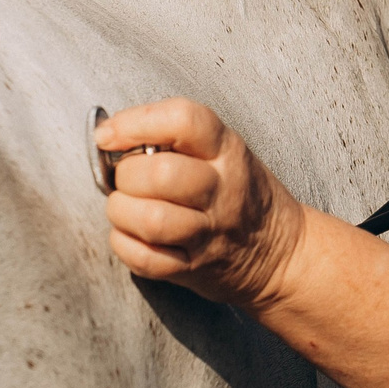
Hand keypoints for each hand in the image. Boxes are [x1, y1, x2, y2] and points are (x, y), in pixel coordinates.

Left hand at [99, 98, 310, 308]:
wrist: (281, 253)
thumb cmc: (241, 195)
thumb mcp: (225, 151)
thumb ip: (177, 139)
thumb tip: (110, 136)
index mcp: (227, 151)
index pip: (183, 120)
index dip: (135, 122)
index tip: (107, 135)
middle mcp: (222, 189)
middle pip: (160, 173)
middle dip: (124, 175)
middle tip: (127, 179)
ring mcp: (209, 231)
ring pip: (150, 219)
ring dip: (121, 211)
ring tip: (126, 207)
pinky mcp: (194, 267)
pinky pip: (145, 258)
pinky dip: (124, 244)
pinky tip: (130, 234)